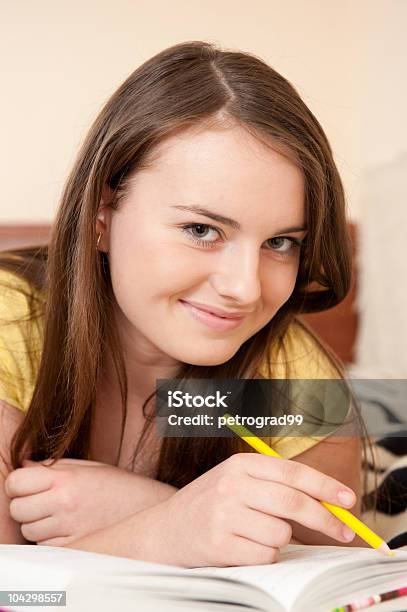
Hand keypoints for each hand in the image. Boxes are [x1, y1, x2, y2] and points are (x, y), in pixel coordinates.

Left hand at [4, 458, 171, 546]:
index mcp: (66, 478)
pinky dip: (51, 541)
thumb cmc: (121, 486)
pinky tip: (69, 529)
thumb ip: (54, 466)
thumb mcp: (89, 467)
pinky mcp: (75, 548)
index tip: (26, 485)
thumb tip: (24, 466)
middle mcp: (64, 503)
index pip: (16, 482)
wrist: (150, 509)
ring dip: (38, 525)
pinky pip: (46, 548)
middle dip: (25, 506)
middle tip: (42, 501)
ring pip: (29, 532)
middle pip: (18, 510)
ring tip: (60, 515)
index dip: (17, 484)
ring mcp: (69, 528)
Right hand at [151, 452, 356, 567]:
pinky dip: (263, 556)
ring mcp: (223, 514)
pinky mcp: (219, 544)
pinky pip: (264, 555)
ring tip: (257, 535)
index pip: (292, 472)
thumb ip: (276, 487)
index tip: (349, 499)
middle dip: (325, 519)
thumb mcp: (238, 482)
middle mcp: (232, 485)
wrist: (165, 530)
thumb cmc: (212, 505)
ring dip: (280, 541)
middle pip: (292, 502)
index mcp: (240, 464)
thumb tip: (328, 504)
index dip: (325, 486)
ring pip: (280, 534)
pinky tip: (243, 548)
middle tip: (344, 531)